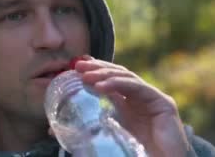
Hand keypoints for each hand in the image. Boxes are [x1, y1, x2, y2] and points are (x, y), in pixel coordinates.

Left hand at [72, 56, 190, 156]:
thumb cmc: (136, 155)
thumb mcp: (104, 139)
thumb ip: (84, 131)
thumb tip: (51, 131)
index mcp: (128, 105)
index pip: (110, 81)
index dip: (94, 70)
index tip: (75, 65)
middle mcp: (141, 99)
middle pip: (117, 75)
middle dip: (97, 68)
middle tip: (77, 66)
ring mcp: (153, 99)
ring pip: (126, 77)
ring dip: (104, 74)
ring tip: (85, 75)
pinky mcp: (163, 104)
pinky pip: (137, 88)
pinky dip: (117, 84)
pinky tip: (100, 86)